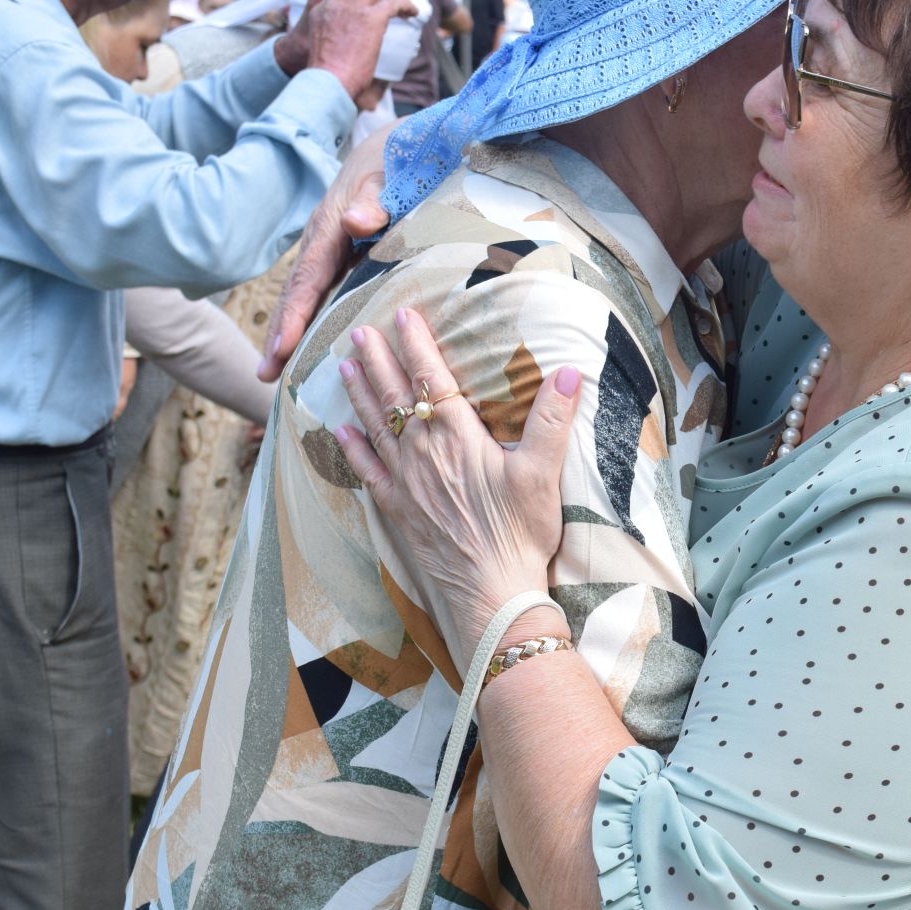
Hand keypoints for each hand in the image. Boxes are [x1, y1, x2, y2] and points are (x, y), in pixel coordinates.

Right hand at [258, 122, 394, 380]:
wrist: (394, 144)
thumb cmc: (396, 159)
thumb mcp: (389, 172)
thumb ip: (376, 198)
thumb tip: (357, 222)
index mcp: (330, 226)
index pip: (309, 277)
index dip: (294, 313)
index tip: (282, 348)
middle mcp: (323, 240)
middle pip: (296, 292)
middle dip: (279, 333)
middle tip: (264, 374)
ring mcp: (330, 249)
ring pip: (306, 295)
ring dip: (289, 332)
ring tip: (274, 373)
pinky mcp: (342, 254)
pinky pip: (324, 291)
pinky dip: (312, 319)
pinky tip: (311, 348)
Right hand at [272, 0, 418, 99]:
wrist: (327, 80)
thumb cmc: (327, 72)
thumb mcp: (323, 40)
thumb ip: (335, 28)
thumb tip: (356, 35)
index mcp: (321, 6)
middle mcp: (336, 1)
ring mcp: (354, 7)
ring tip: (407, 3)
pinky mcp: (372, 19)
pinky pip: (395, 3)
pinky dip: (407, 5)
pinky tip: (413, 13)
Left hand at [332, 308, 580, 674]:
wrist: (490, 594)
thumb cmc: (519, 535)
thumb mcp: (543, 474)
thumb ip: (552, 420)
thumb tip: (571, 373)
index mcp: (457, 438)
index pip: (430, 379)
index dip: (417, 344)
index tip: (404, 314)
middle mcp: (423, 454)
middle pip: (394, 396)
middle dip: (377, 359)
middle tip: (359, 330)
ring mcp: (405, 483)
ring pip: (375, 426)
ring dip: (359, 393)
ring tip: (344, 366)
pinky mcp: (396, 511)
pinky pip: (366, 472)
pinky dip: (351, 448)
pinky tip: (340, 432)